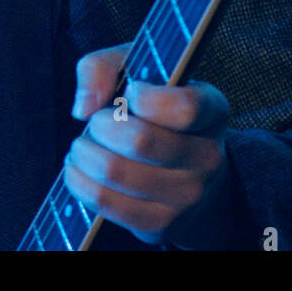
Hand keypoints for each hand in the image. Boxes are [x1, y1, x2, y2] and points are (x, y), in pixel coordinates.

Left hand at [64, 42, 230, 245]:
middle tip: (96, 122)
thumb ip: (103, 67)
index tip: (130, 92)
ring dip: (83, 153)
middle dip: (101, 125)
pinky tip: (79, 168)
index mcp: (212, 110)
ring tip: (82, 145)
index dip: (145, 98)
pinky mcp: (163, 223)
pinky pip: (106, 202)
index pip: (184, 108)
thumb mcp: (136, 70)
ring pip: (116, 172)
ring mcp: (188, 195)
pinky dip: (79, 181)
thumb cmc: (153, 108)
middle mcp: (208, 156)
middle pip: (140, 140)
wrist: (185, 170)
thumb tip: (84, 107)